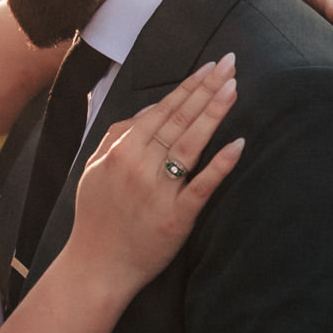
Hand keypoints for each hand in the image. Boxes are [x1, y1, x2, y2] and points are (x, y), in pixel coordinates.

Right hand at [64, 55, 243, 294]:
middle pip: (180, 120)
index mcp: (121, 151)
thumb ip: (118, 135)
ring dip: (214, 114)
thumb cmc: (96, 217)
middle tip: (232, 64)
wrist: (96, 267)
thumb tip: (150, 110)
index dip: (189, 87)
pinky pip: (202, 186)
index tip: (212, 67)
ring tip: (234, 89)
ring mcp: (160, 191)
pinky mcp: (177, 217)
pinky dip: (220, 164)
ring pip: (191, 145)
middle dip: (208, 89)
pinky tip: (238, 143)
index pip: (163, 110)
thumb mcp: (95, 168)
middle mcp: (140, 166)